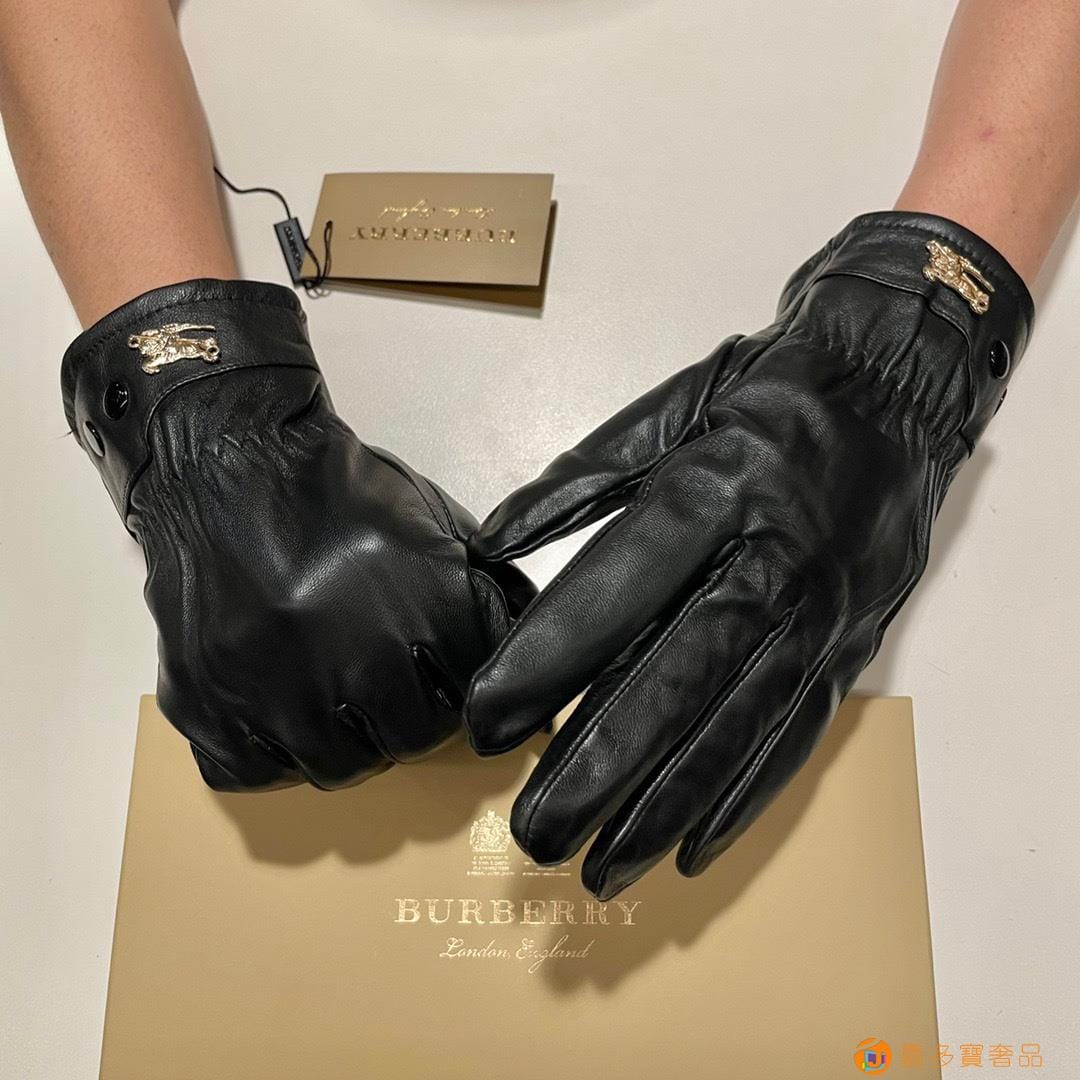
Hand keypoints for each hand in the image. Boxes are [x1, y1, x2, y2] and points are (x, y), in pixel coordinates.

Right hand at [62, 279, 533, 790]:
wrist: (225, 460)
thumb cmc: (337, 492)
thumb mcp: (433, 521)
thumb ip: (486, 585)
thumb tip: (526, 638)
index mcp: (429, 604)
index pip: (475, 693)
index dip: (461, 684)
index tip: (441, 675)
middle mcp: (359, 653)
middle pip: (412, 738)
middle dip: (409, 716)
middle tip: (386, 687)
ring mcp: (276, 685)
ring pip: (338, 766)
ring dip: (345, 739)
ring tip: (331, 696)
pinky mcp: (206, 699)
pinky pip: (255, 772)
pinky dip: (272, 752)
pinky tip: (275, 708)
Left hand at [465, 212, 1032, 897]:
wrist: (898, 386)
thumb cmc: (770, 392)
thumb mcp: (672, 407)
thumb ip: (579, 478)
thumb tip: (494, 545)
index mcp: (718, 488)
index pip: (620, 585)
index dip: (549, 659)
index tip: (487, 720)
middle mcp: (775, 561)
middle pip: (679, 679)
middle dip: (601, 765)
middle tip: (532, 831)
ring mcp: (822, 613)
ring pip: (738, 727)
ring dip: (667, 807)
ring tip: (600, 868)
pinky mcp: (852, 647)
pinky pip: (795, 733)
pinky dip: (743, 796)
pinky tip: (691, 848)